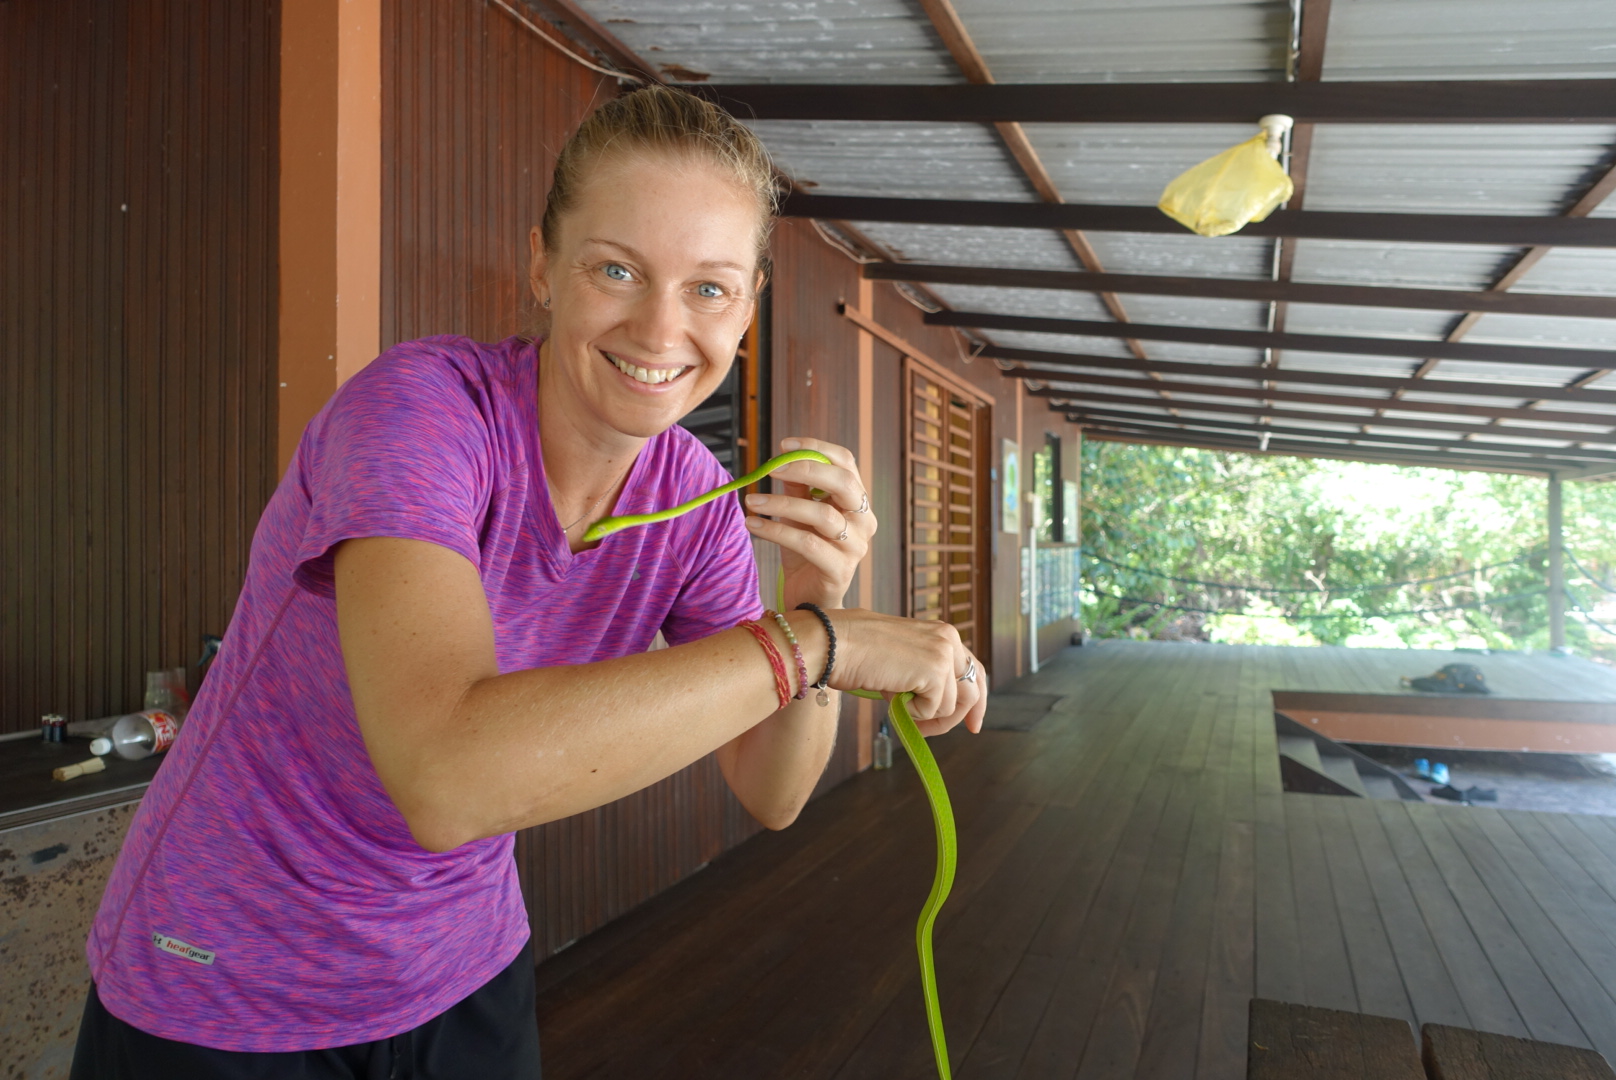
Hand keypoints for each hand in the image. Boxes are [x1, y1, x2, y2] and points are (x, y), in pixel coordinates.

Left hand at [743, 437, 874, 610]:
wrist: (810, 600)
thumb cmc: (806, 552)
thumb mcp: (799, 514)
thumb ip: (797, 488)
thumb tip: (782, 458)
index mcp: (857, 501)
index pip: (846, 463)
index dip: (817, 448)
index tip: (784, 445)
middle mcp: (863, 521)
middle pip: (844, 483)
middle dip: (806, 469)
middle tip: (771, 468)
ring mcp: (856, 547)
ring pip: (822, 515)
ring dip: (782, 503)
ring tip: (752, 501)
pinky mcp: (840, 571)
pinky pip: (807, 544)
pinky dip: (776, 530)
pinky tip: (753, 524)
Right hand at [824, 609, 987, 736]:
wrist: (834, 643)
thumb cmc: (856, 650)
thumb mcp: (902, 658)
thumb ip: (924, 673)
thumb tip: (937, 704)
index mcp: (942, 633)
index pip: (972, 669)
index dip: (976, 700)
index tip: (973, 725)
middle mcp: (949, 639)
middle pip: (972, 690)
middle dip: (959, 717)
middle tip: (932, 732)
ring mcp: (944, 654)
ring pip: (951, 706)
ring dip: (925, 715)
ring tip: (896, 704)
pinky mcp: (934, 672)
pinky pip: (933, 710)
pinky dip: (911, 712)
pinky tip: (891, 694)